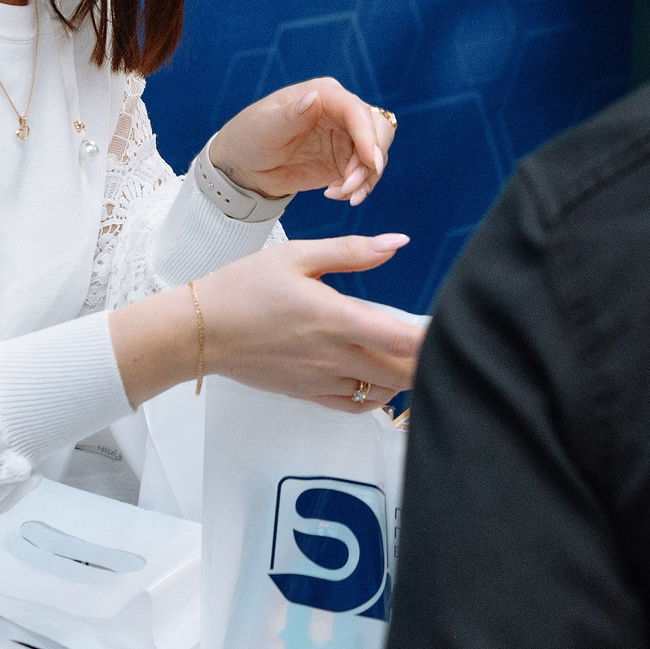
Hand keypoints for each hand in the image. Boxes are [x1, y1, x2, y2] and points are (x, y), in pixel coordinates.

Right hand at [194, 235, 424, 411]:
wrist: (200, 331)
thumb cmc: (244, 288)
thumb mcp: (296, 255)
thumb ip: (352, 252)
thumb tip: (397, 243)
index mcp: (335, 318)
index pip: (402, 341)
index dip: (433, 339)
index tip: (448, 326)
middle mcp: (333, 356)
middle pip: (402, 373)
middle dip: (425, 360)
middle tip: (435, 340)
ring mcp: (322, 381)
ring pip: (382, 391)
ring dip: (401, 376)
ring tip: (405, 354)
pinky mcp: (309, 394)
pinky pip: (356, 405)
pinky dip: (375, 395)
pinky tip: (376, 375)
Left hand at [209, 77, 398, 205]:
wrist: (244, 166)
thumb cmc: (249, 136)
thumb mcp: (265, 126)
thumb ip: (292, 114)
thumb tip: (314, 98)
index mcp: (323, 94)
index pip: (356, 110)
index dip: (368, 135)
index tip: (371, 162)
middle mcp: (340, 112)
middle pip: (378, 130)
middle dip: (371, 160)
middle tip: (349, 186)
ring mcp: (345, 137)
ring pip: (376, 154)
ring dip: (366, 178)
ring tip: (338, 193)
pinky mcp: (344, 160)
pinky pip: (366, 174)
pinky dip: (359, 187)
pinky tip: (334, 195)